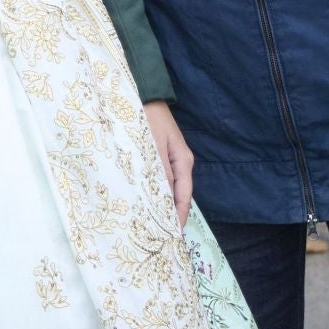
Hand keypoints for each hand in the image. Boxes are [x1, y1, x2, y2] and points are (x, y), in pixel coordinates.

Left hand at [142, 99, 193, 227]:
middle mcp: (181, 161)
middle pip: (178, 194)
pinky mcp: (161, 154)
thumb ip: (160, 170)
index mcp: (183, 161)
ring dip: (162, 203)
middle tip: (160, 235)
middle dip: (170, 214)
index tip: (173, 235)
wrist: (144, 93)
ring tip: (152, 223)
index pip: (184, 196)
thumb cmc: (148, 117)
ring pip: (169, 186)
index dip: (179, 216)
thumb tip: (164, 198)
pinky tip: (147, 198)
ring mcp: (172, 157)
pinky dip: (156, 190)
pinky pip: (161, 177)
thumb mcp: (153, 144)